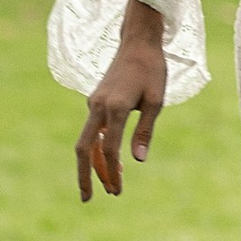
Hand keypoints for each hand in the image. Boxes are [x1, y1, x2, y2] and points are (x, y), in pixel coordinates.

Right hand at [76, 4, 167, 201]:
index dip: (112, 172)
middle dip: (85, 176)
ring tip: (111, 184)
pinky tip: (113, 161)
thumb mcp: (157, 100)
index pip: (110, 148)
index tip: (118, 190)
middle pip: (84, 148)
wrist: (139, 41)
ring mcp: (94, 103)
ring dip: (95, 164)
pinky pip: (93, 130)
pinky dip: (99, 148)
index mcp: (116, 106)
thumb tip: (138, 160)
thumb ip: (146, 130)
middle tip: (88, 199)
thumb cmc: (152, 69)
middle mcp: (99, 105)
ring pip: (87, 140)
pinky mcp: (96, 101)